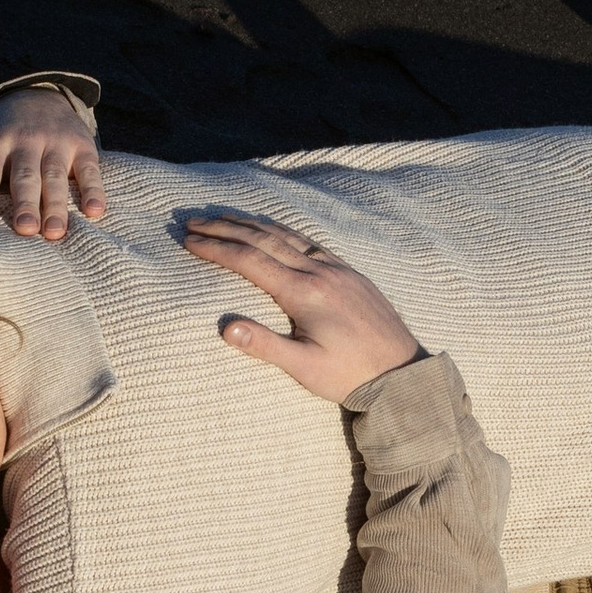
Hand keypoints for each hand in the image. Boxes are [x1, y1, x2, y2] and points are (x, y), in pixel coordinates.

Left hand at [0, 86, 103, 242]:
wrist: (38, 96)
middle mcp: (25, 143)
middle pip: (24, 176)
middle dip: (25, 203)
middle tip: (25, 231)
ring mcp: (55, 145)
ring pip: (55, 177)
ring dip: (57, 205)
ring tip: (56, 233)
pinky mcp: (81, 147)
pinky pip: (89, 171)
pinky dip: (94, 190)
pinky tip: (96, 213)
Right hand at [181, 212, 421, 402]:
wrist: (402, 371)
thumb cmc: (351, 375)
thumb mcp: (305, 368)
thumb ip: (265, 346)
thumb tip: (226, 327)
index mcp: (304, 293)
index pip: (249, 261)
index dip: (216, 248)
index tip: (188, 241)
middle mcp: (319, 272)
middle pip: (263, 240)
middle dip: (224, 228)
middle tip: (193, 222)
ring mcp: (335, 268)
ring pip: (285, 235)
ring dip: (250, 223)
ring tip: (222, 217)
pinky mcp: (348, 272)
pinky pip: (308, 241)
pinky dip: (282, 230)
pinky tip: (271, 229)